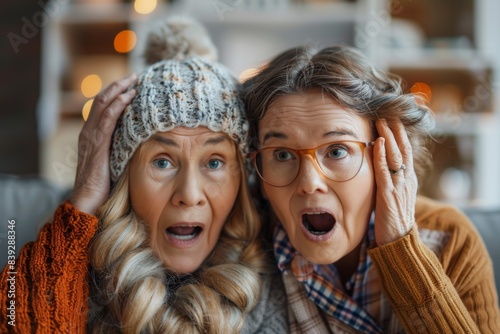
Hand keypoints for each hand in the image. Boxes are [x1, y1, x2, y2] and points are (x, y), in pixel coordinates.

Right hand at [69, 74, 136, 214]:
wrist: (88, 201)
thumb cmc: (104, 186)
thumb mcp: (115, 161)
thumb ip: (122, 149)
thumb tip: (142, 143)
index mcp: (93, 135)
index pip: (103, 107)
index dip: (116, 94)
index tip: (132, 85)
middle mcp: (89, 132)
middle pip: (102, 100)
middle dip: (118, 86)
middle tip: (134, 76)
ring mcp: (91, 137)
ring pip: (103, 105)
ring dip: (119, 90)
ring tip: (133, 80)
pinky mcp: (97, 145)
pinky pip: (107, 119)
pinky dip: (117, 105)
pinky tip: (128, 96)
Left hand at [373, 119, 417, 244]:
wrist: (399, 242)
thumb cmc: (393, 218)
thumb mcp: (394, 194)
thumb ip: (389, 179)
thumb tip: (378, 165)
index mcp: (408, 179)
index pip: (406, 151)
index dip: (400, 134)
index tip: (392, 117)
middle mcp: (406, 180)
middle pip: (403, 149)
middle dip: (395, 129)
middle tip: (387, 111)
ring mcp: (399, 187)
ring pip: (396, 157)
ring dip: (389, 137)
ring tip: (381, 120)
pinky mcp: (388, 196)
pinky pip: (385, 172)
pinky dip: (382, 156)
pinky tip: (379, 143)